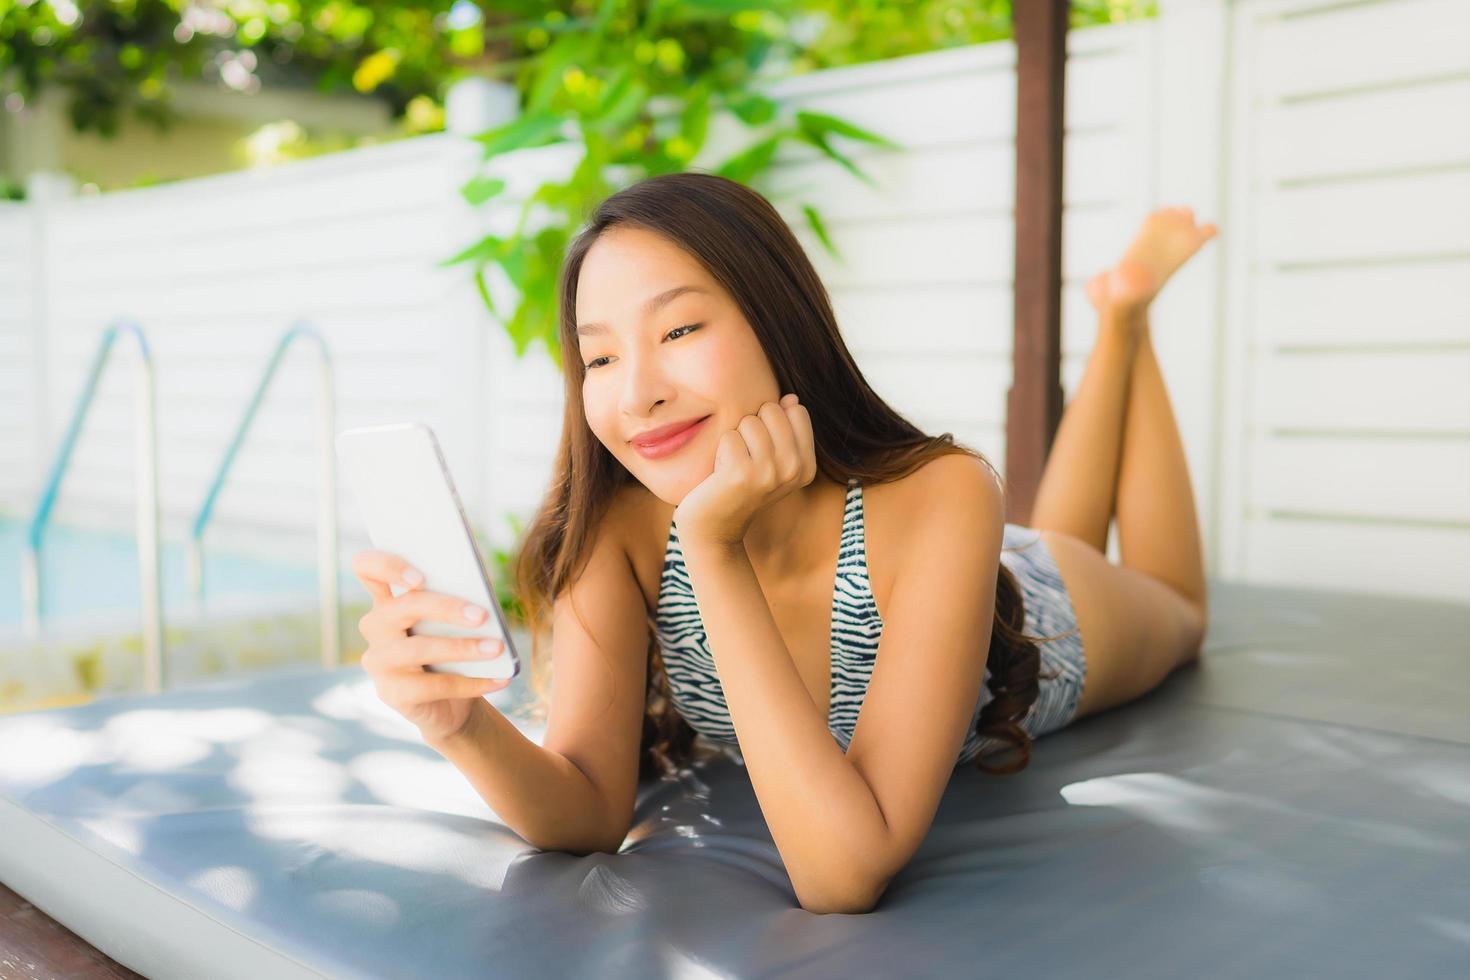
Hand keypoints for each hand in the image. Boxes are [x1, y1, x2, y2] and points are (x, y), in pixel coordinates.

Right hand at [350, 549, 510, 743]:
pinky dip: (472, 682)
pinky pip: (434, 686)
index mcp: (388, 600)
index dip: (387, 566)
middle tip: (482, 615)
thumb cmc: (452, 651)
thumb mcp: (453, 625)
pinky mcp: (392, 693)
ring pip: (419, 649)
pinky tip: (499, 680)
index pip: (367, 568)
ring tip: (496, 648)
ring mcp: (379, 661)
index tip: (420, 577)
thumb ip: (458, 603)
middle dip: (445, 608)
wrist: (450, 702)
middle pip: (404, 606)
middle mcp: (376, 627)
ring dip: (463, 648)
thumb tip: (481, 599)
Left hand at [673, 393, 816, 547]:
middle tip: (745, 459)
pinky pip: (729, 436)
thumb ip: (785, 429)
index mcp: (807, 465)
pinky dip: (720, 451)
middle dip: (752, 427)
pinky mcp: (742, 474)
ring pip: (749, 421)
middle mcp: (793, 469)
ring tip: (733, 465)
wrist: (714, 528)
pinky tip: (721, 474)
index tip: (763, 451)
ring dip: (735, 439)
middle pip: (772, 410)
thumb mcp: (772, 460)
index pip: (797, 410)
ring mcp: (770, 472)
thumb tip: (791, 398)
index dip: (772, 422)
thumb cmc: (739, 487)